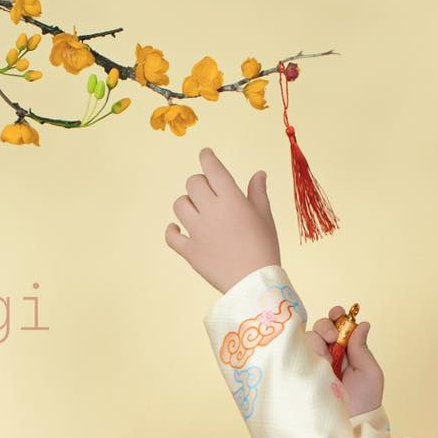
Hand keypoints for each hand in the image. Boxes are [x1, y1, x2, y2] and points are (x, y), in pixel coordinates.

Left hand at [164, 146, 280, 292]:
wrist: (255, 283)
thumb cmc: (265, 247)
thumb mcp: (265, 217)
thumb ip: (258, 192)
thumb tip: (258, 173)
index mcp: (231, 198)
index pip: (212, 168)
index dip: (207, 157)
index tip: (206, 154)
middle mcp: (211, 210)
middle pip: (193, 183)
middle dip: (200, 183)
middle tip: (208, 191)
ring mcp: (197, 230)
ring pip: (180, 205)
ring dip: (187, 204)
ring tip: (197, 211)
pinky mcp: (189, 251)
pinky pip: (171, 236)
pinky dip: (172, 230)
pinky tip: (177, 229)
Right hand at [306, 305, 384, 415]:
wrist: (352, 424)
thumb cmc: (365, 401)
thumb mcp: (370, 372)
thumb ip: (362, 348)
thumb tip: (362, 324)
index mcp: (346, 352)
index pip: (338, 328)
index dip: (337, 317)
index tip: (339, 313)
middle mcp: (328, 356)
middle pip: (320, 329)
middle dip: (325, 326)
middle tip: (333, 336)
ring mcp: (314, 365)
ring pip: (308, 340)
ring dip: (317, 340)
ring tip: (327, 356)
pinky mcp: (302, 374)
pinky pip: (297, 355)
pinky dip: (303, 351)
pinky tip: (315, 360)